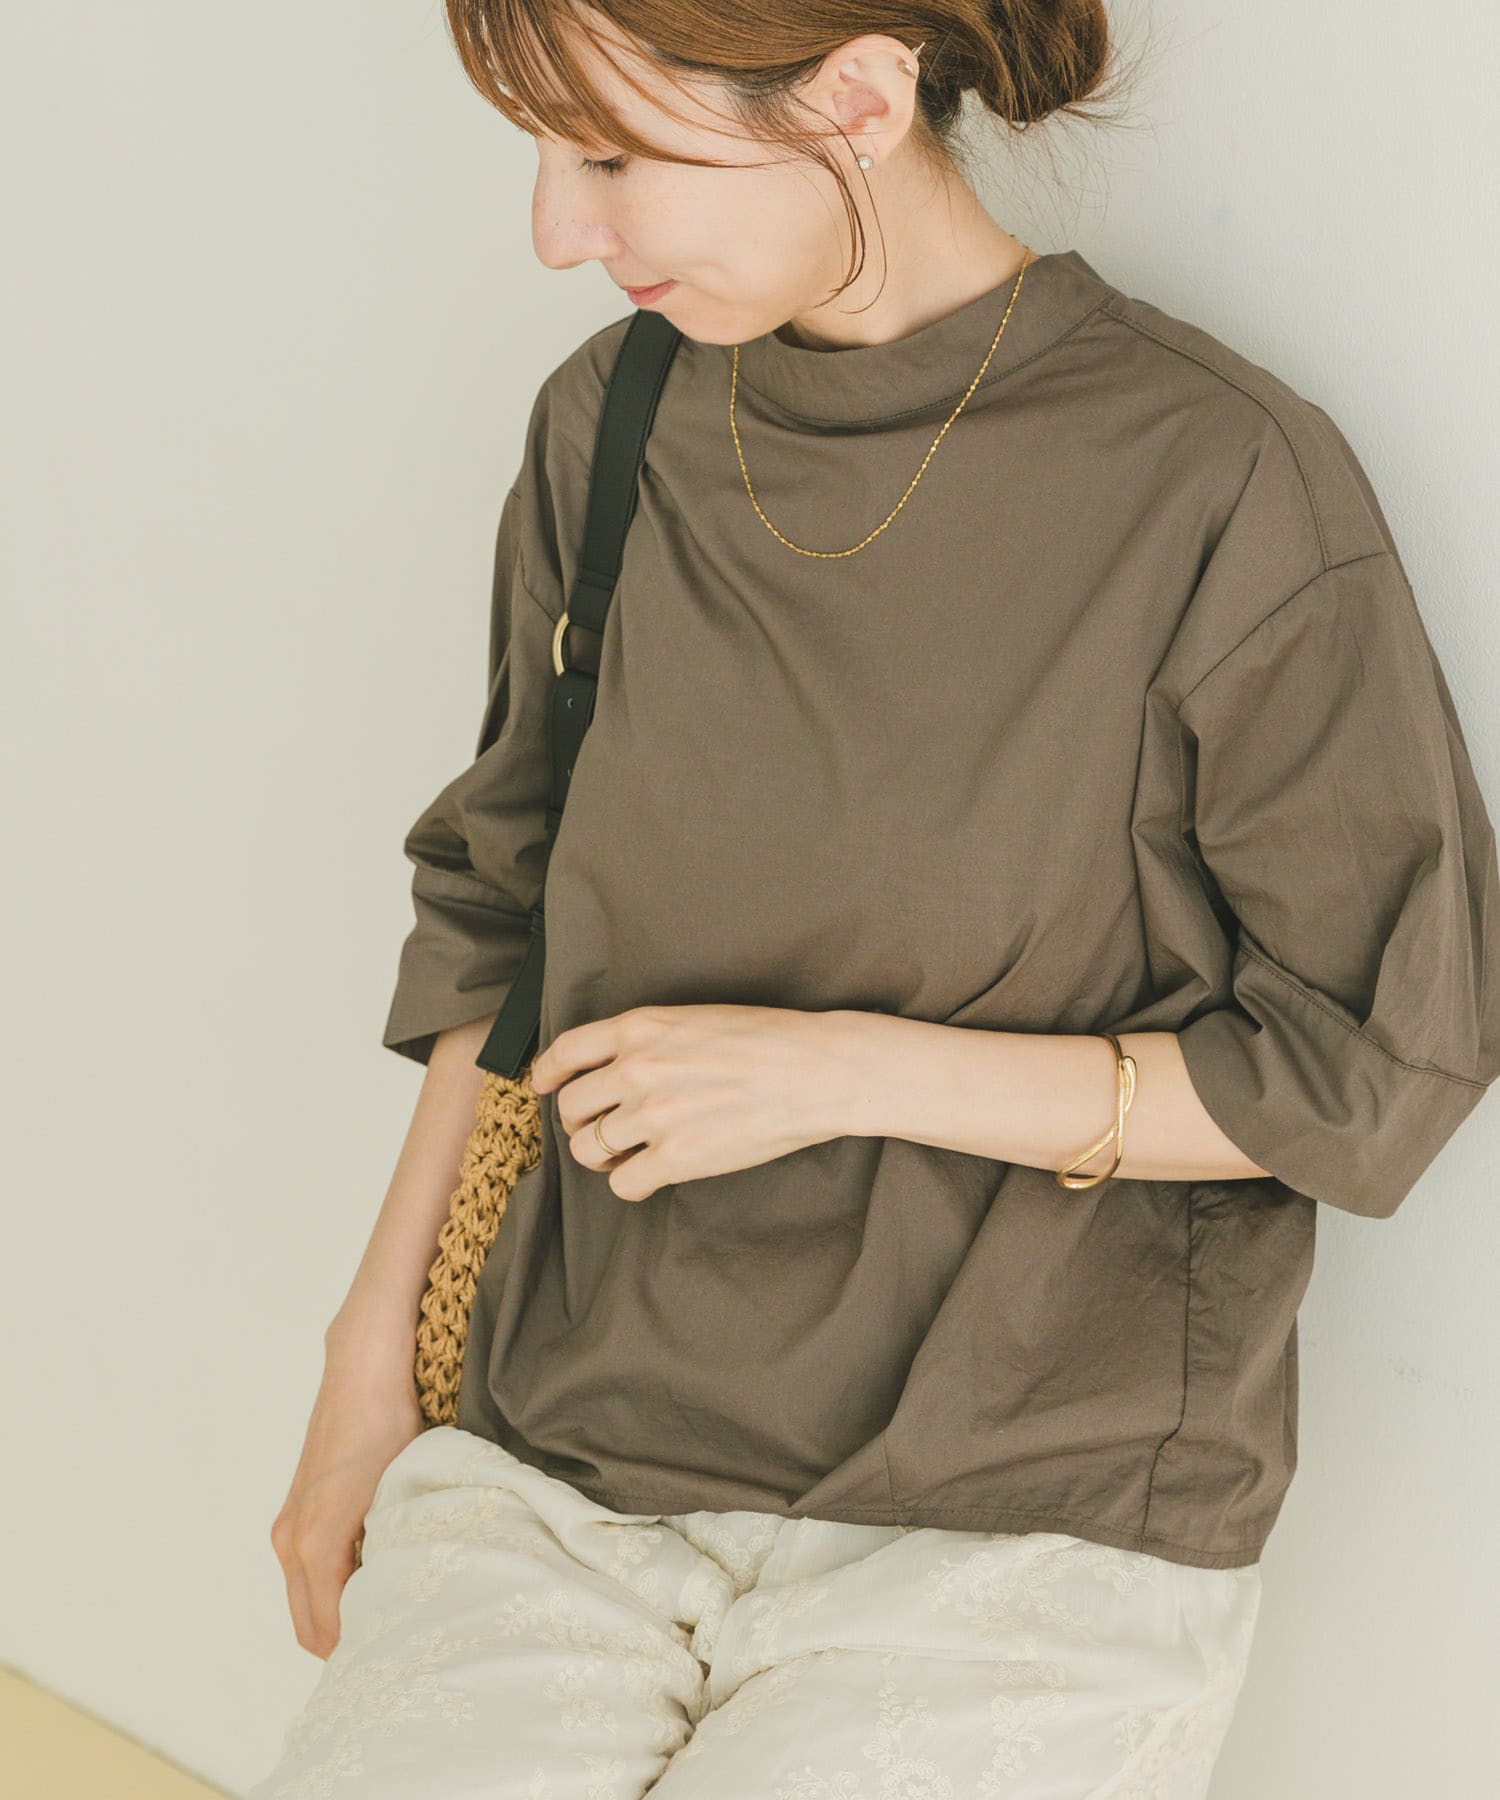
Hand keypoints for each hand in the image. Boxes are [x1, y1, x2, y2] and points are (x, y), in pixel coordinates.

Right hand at [268, 1345, 423, 1658]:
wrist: (363, 1375)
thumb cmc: (388, 1429)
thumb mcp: (399, 1496)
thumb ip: (390, 1554)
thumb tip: (399, 1601)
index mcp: (315, 1544)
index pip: (328, 1629)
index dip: (358, 1652)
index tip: (392, 1659)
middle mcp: (291, 1540)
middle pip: (309, 1625)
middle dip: (343, 1646)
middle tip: (391, 1650)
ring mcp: (289, 1526)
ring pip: (305, 1599)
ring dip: (335, 1617)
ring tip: (385, 1619)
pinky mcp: (296, 1511)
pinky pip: (306, 1572)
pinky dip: (329, 1590)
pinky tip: (369, 1581)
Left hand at [529, 1003, 846, 1200]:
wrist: (815, 1069)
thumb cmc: (768, 1039)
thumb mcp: (695, 1017)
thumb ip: (650, 1039)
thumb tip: (619, 1065)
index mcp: (641, 1028)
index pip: (567, 1051)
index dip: (547, 1072)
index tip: (543, 1086)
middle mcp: (638, 1069)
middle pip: (571, 1107)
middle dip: (579, 1123)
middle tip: (600, 1129)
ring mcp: (655, 1115)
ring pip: (589, 1149)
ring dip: (602, 1156)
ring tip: (626, 1155)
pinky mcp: (678, 1157)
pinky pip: (624, 1183)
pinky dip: (631, 1184)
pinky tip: (650, 1175)